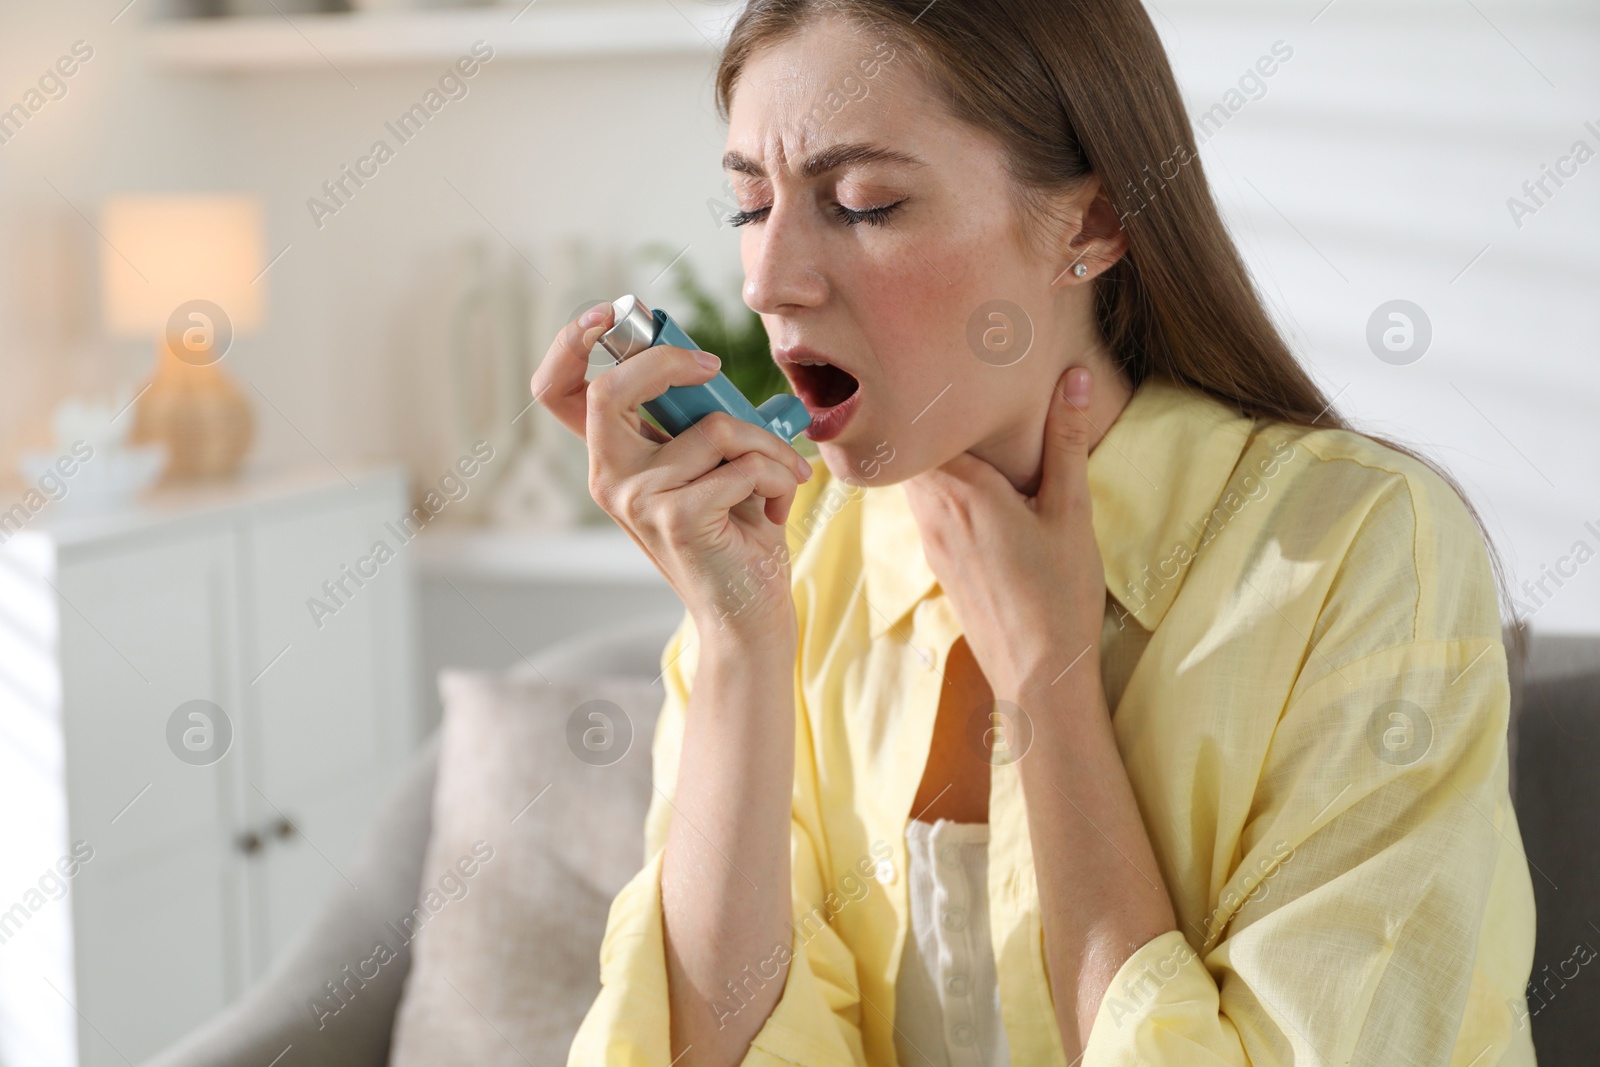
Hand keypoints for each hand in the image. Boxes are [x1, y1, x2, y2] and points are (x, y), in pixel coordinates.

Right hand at [530, 303, 812, 636]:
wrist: (748, 612)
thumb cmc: (736, 534)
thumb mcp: (709, 465)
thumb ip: (696, 419)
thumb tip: (708, 366)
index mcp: (612, 458)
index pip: (560, 393)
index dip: (570, 344)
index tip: (609, 314)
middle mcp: (609, 478)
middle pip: (610, 389)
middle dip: (667, 362)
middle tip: (713, 368)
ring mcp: (637, 500)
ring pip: (714, 427)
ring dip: (767, 446)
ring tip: (782, 474)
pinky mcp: (676, 518)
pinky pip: (741, 464)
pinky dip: (778, 475)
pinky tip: (778, 505)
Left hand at [902, 365, 1106, 698]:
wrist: (1037, 672)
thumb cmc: (1060, 594)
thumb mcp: (1071, 512)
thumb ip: (1067, 442)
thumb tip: (1075, 377)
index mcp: (963, 490)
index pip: (926, 423)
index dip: (935, 390)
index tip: (955, 367)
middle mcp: (934, 510)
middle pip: (913, 446)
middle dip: (932, 418)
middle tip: (961, 387)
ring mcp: (930, 537)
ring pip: (916, 476)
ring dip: (936, 453)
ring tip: (970, 429)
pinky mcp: (937, 559)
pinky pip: (926, 504)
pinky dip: (941, 482)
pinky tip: (976, 481)